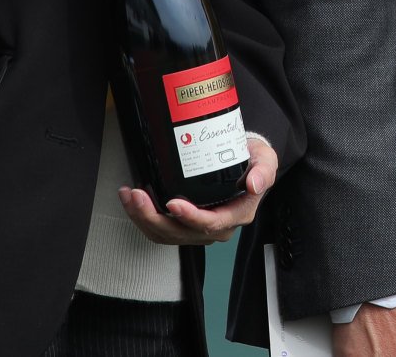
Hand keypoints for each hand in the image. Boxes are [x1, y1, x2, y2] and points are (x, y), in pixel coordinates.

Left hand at [120, 136, 276, 245]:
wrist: (246, 162)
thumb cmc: (253, 162)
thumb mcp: (265, 160)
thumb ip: (263, 170)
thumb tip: (254, 184)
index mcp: (238, 214)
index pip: (211, 223)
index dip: (190, 217)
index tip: (173, 203)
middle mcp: (218, 227)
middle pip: (181, 233)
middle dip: (154, 217)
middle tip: (138, 196)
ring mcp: (199, 228)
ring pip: (166, 234)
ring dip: (142, 218)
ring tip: (130, 196)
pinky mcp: (184, 225)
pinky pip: (160, 230)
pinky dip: (142, 218)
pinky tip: (133, 201)